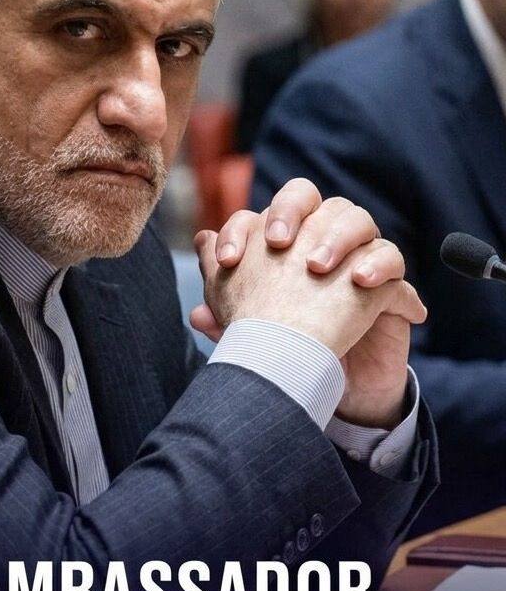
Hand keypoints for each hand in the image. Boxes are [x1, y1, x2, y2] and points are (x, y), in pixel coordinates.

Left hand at [191, 180, 426, 428]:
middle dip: (292, 211)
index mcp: (281, 247)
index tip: (226, 261)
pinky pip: (392, 258)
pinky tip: (361, 284)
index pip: (261, 214)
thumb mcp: (247, 340)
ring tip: (319, 268)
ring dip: (337, 236)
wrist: (325, 392)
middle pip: (312, 198)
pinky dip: (380, 266)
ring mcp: (355, 259)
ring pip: (356, 218)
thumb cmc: (281, 356)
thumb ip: (223, 318)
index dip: (241, 228)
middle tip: (280, 242)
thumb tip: (198, 296)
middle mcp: (317, 243)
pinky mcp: (387, 286)